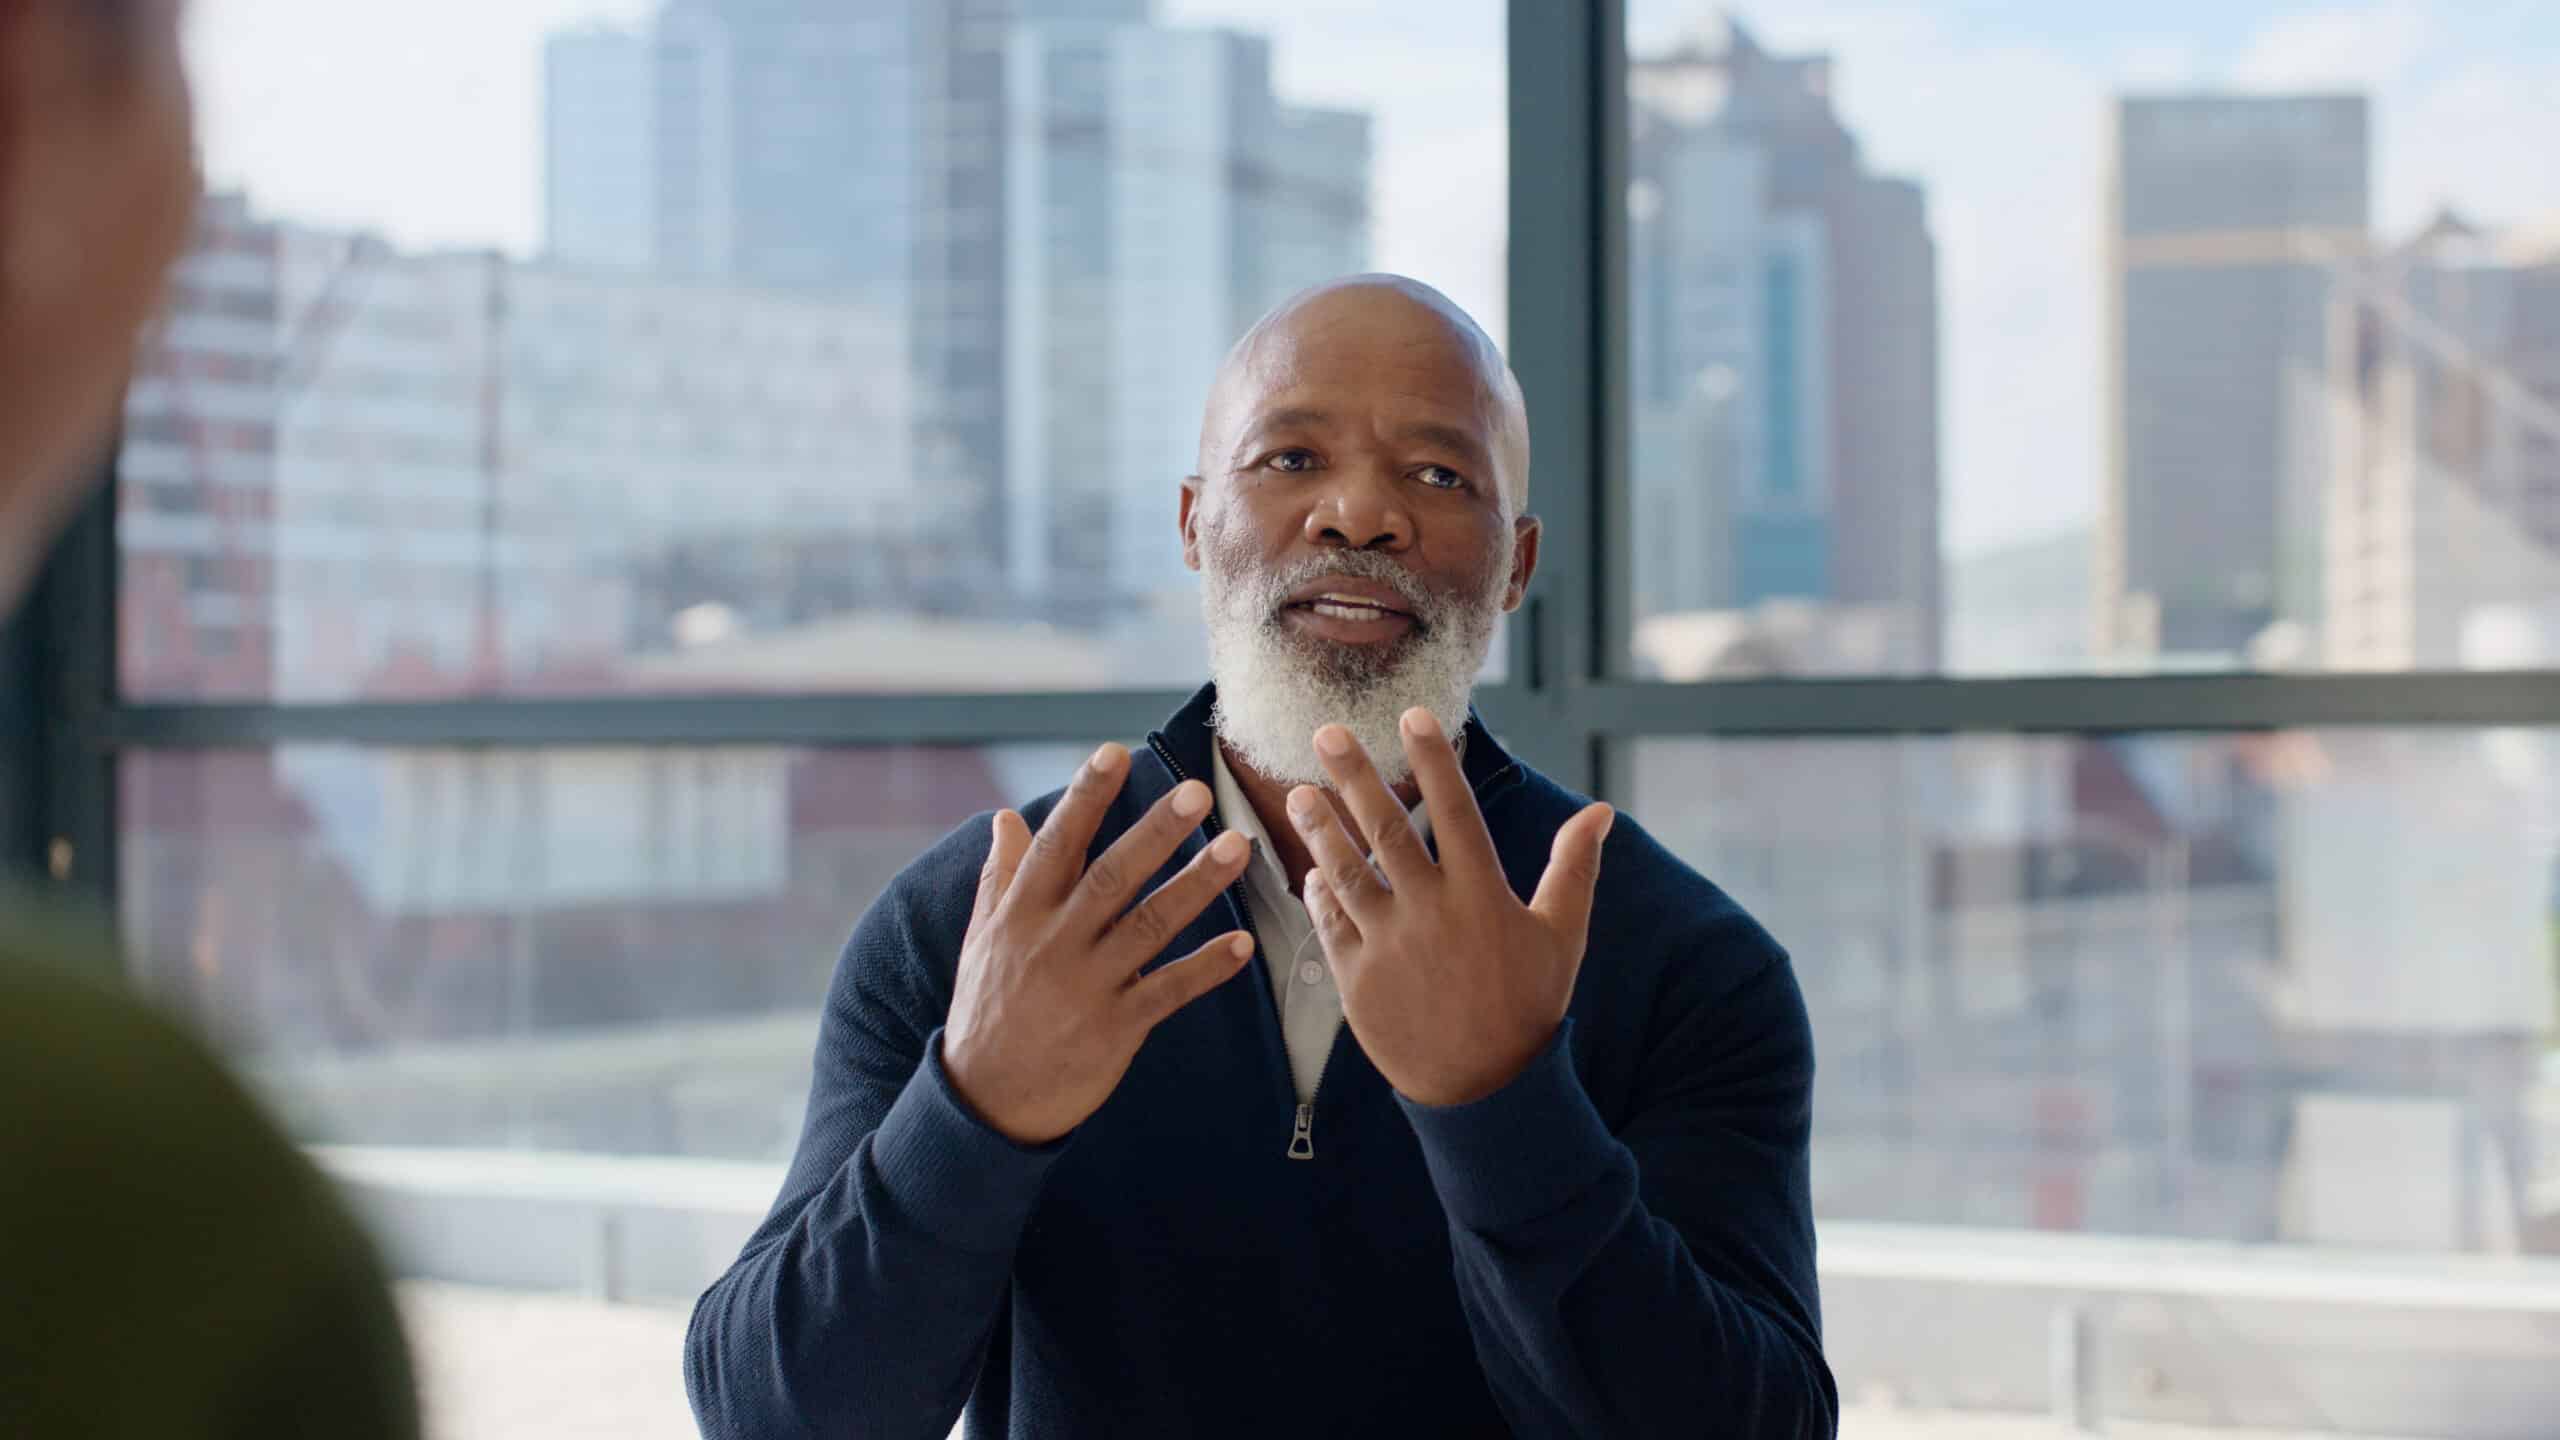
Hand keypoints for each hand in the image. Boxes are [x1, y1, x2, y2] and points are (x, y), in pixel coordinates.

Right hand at [942, 742, 1254, 1143]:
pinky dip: (1205, 968)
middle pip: (1111, 877)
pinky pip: (1168, 991)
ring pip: (1149, 926)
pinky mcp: (1115, 1029)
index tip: (1114, 753)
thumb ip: (1001, 876)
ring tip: (1238, 848)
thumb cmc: (986, 1009)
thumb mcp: (982, 938)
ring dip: (1196, 886)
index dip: (1085, 798)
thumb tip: (1006, 816)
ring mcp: (1087, 987)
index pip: (1057, 844)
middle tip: (1198, 792)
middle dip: (1156, 832)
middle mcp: (1054, 943)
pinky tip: (1242, 944)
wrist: (984, 1102)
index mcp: (1021, 913)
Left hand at [1291, 710, 1613, 1107]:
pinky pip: (1331, 924)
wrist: (1486, 1090)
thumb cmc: (1529, 1006)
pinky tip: (1310, 868)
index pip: (1455, 809)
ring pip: (1346, 872)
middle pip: (1386, 829)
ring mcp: (1389, 945)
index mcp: (1482, 895)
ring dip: (1320, 829)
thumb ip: (1573, 869)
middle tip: (1326, 732)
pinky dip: (1319, 893)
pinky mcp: (1357, 979)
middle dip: (1354, 776)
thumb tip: (1601, 812)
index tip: (1412, 714)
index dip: (1433, 759)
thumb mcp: (1560, 937)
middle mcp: (1431, 912)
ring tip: (1299, 793)